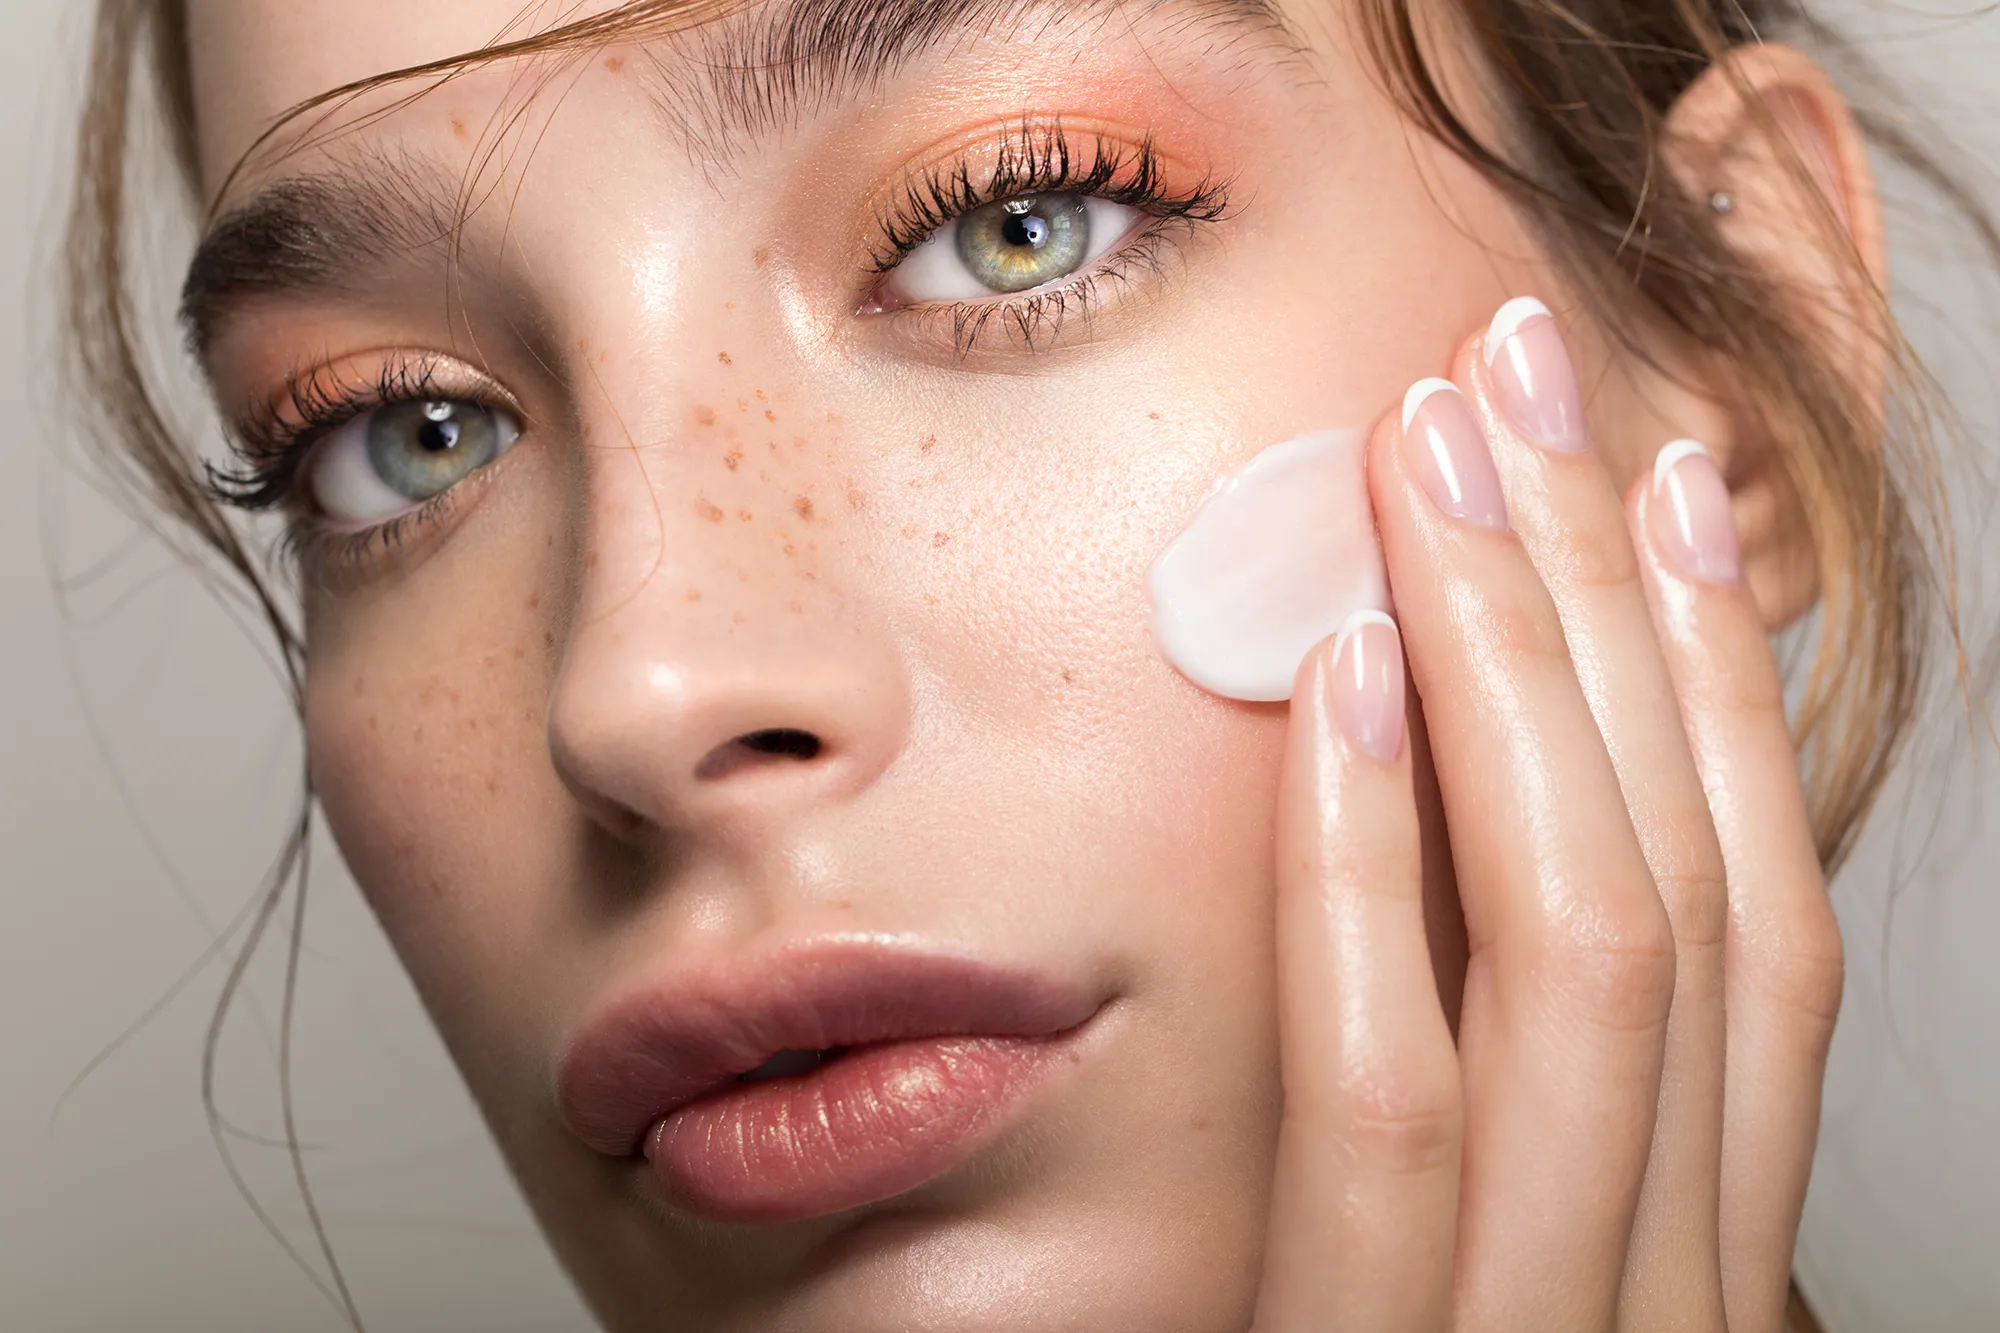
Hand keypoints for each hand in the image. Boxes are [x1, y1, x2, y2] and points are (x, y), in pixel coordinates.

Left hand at [1251, 300, 1842, 1331]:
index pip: (1743, 928)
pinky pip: (1392, 1109)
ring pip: (1585, 966)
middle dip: (1617, 614)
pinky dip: (1377, 882)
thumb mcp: (1473, 1278)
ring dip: (1523, 685)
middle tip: (1538, 378)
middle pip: (1679, 895)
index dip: (1713, 689)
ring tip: (1450, 465)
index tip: (1657, 484)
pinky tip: (1353, 693)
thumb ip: (1500, 1111)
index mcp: (1677, 1247)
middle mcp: (1651, 1281)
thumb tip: (1463, 857)